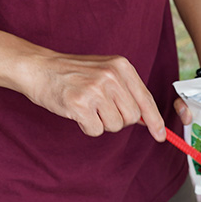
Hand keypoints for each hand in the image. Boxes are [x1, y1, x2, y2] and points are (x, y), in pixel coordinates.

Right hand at [24, 52, 165, 140]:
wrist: (39, 68)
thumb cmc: (72, 73)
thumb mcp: (104, 71)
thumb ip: (126, 90)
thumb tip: (145, 118)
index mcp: (121, 66)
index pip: (145, 98)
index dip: (154, 120)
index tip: (161, 135)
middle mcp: (111, 76)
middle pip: (131, 117)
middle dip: (118, 119)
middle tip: (100, 108)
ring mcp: (95, 90)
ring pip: (115, 125)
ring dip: (101, 123)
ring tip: (87, 107)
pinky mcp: (80, 104)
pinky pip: (96, 130)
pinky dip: (87, 127)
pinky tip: (77, 112)